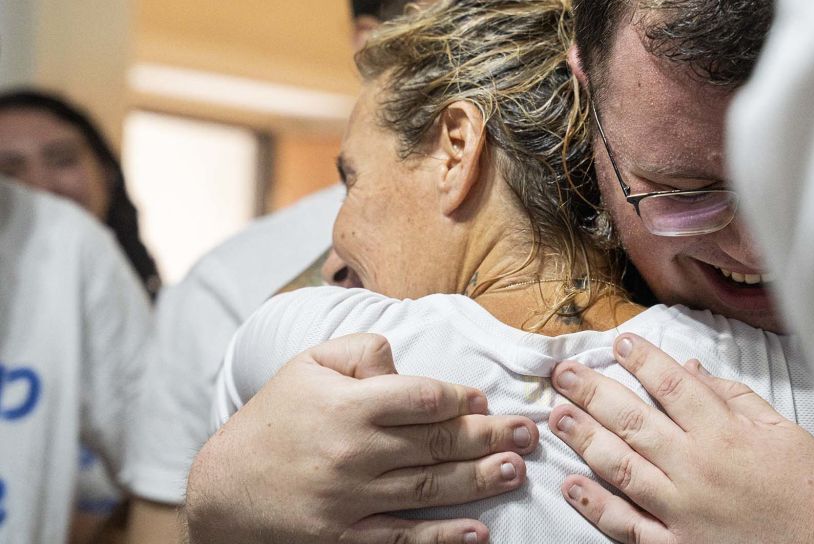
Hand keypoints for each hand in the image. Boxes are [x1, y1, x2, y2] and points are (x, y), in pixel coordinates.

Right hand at [185, 333, 538, 543]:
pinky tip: (476, 532)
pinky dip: (441, 538)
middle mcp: (355, 452)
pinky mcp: (345, 538)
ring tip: (515, 470)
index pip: (422, 398)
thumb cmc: (274, 419)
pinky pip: (402, 539)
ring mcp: (350, 499)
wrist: (223, 489)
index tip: (485, 401)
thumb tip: (404, 361)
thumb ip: (361, 351)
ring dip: (479, 481)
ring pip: (428, 489)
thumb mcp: (308, 365)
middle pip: (436, 443)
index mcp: (350, 405)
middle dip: (489, 437)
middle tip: (529, 434)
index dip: (461, 398)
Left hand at [549, 334, 813, 543]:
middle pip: (633, 421)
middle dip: (593, 392)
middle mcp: (698, 469)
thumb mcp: (783, 431)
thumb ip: (733, 398)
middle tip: (563, 373)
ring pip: (620, 468)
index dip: (641, 360)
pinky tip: (572, 485)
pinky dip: (596, 506)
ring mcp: (684, 512)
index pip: (671, 385)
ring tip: (557, 415)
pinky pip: (627, 525)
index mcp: (726, 433)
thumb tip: (690, 368)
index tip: (619, 343)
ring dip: (583, 439)